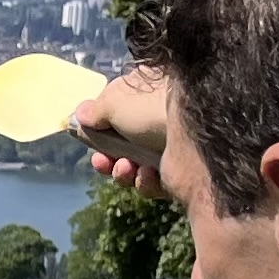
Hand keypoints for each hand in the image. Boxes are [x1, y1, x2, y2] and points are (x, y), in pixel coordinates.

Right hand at [70, 66, 169, 195]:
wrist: (199, 135)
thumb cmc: (153, 109)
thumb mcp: (115, 101)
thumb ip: (94, 110)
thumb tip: (80, 114)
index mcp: (145, 96)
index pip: (117, 113)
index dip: (100, 129)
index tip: (87, 138)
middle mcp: (158, 119)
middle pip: (122, 145)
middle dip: (108, 157)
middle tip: (103, 162)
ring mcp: (171, 146)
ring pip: (136, 167)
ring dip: (124, 172)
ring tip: (127, 168)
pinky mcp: (181, 171)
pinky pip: (154, 183)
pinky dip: (146, 182)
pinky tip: (149, 175)